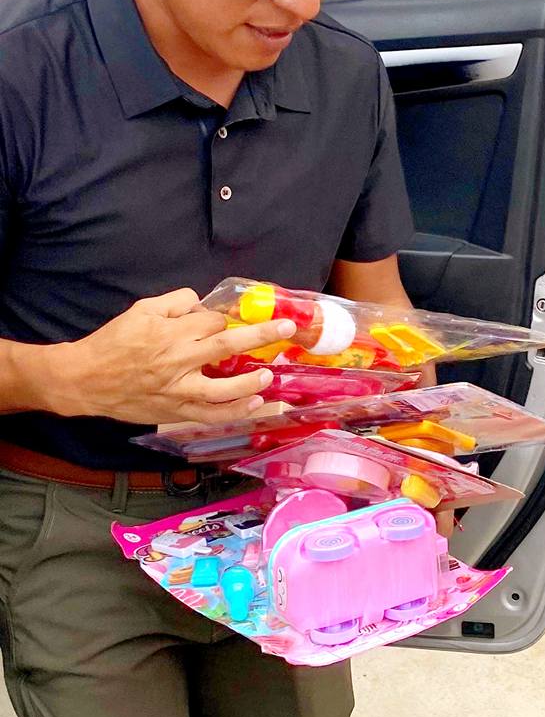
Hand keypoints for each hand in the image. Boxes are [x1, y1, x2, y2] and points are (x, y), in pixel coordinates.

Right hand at [56, 289, 294, 425]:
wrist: (86, 379)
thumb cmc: (113, 342)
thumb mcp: (141, 310)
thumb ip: (174, 303)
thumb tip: (201, 302)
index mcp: (171, 332)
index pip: (212, 322)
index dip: (226, 320)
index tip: (232, 321)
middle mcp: (178, 360)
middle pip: (227, 346)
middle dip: (260, 336)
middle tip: (286, 329)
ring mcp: (179, 390)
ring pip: (223, 389)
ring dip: (251, 383)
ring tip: (269, 376)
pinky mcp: (176, 411)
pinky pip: (211, 414)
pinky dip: (235, 411)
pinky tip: (253, 405)